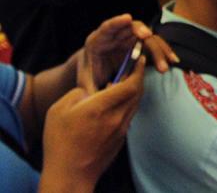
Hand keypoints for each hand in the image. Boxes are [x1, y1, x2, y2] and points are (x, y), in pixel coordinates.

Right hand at [39, 56, 144, 192]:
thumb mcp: (59, 109)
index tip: (139, 58)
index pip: (131, 83)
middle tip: (133, 68)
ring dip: (132, 92)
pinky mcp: (120, 140)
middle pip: (137, 93)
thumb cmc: (60, 142)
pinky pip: (128, 117)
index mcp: (102, 107)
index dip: (137, 69)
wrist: (69, 175)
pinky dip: (126, 106)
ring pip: (134, 105)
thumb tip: (91, 90)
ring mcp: (121, 130)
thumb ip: (78, 93)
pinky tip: (112, 107)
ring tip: (119, 86)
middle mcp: (117, 117)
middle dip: (137, 78)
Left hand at [79, 15, 175, 90]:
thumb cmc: (88, 78)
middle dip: (144, 35)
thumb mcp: (85, 84)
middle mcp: (116, 37)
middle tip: (151, 44)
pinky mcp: (140, 46)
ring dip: (158, 49)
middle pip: (133, 30)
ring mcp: (130, 40)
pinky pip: (154, 46)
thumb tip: (95, 100)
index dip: (116, 22)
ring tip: (166, 65)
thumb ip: (88, 90)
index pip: (107, 28)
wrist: (93, 74)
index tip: (127, 18)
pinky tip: (173, 60)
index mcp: (98, 42)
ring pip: (148, 38)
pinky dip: (163, 52)